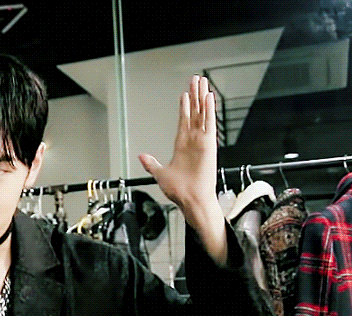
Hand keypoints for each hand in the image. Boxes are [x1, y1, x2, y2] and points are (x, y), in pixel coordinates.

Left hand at [138, 75, 217, 220]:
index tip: (185, 94)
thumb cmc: (179, 191)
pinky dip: (209, 110)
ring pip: (202, 114)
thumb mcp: (160, 174)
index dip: (184, 107)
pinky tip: (209, 97)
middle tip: (196, 80)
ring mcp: (201, 141)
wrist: (191, 200)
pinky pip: (209, 123)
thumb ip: (152, 164)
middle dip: (195, 96)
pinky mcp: (208, 145)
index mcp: (182, 146)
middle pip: (195, 113)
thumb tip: (142, 157)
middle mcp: (193, 141)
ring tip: (202, 82)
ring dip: (202, 97)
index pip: (184, 121)